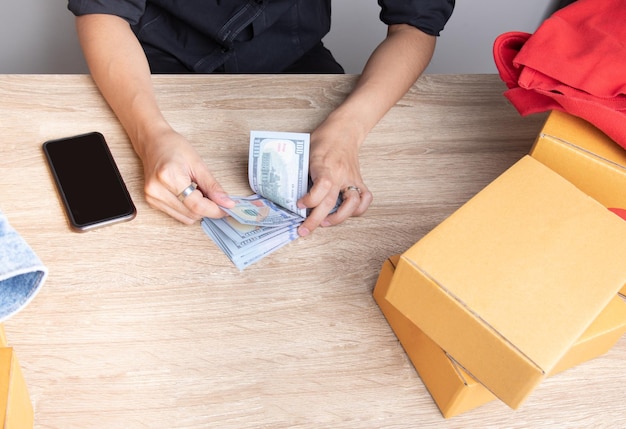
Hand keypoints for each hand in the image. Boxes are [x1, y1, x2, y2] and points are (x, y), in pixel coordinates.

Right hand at [140, 128, 234, 223]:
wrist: (153, 143)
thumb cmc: (173, 147)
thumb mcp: (198, 163)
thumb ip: (212, 186)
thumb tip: (226, 202)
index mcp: (169, 176)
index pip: (196, 205)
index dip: (215, 210)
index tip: (227, 208)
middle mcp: (157, 190)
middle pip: (191, 213)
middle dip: (208, 209)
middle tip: (217, 199)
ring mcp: (152, 198)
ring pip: (185, 218)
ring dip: (198, 210)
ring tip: (201, 193)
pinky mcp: (152, 202)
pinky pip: (177, 215)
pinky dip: (189, 209)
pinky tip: (191, 196)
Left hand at [296, 118, 372, 235]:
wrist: (345, 129)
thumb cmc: (323, 139)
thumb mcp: (306, 151)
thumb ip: (301, 171)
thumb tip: (288, 192)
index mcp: (325, 165)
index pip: (322, 186)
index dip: (310, 200)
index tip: (299, 205)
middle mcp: (341, 174)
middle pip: (331, 202)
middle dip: (315, 220)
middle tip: (303, 230)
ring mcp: (352, 179)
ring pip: (352, 204)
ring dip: (338, 218)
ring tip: (325, 223)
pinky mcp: (359, 181)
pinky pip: (365, 199)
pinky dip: (357, 210)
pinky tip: (345, 214)